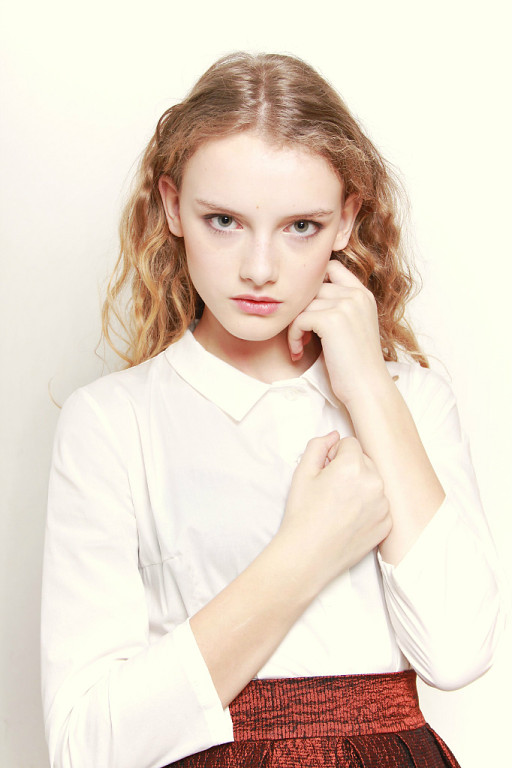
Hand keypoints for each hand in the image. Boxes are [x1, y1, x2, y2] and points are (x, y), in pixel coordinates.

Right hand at [279, 431, 391, 590]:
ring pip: (374, 483)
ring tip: (340, 506)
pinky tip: (350, 519)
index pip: (350, 443)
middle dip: (350, 469)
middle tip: (331, 489)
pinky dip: (369, 508)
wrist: (308, 554)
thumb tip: (334, 436)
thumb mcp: (302, 472)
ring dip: (361, 487)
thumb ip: (318, 445)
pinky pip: (380, 505)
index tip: (326, 470)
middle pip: (365, 461)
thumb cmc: (303, 514)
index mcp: (353, 466)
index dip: (335, 455)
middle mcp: (374, 483)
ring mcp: (384, 505)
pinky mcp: (387, 524)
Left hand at [287, 260, 387, 404]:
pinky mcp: (331, 320)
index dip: (314, 284)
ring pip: (303, 303)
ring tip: (300, 345)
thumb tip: (304, 295)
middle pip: (312, 287)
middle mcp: (356, 295)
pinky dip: (293, 337)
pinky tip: (298, 352)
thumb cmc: (354, 364)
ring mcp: (345, 305)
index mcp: (363, 295)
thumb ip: (336, 306)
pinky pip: (298, 319)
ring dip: (295, 325)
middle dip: (302, 309)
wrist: (366, 388)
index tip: (309, 310)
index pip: (331, 268)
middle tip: (301, 333)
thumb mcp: (351, 326)